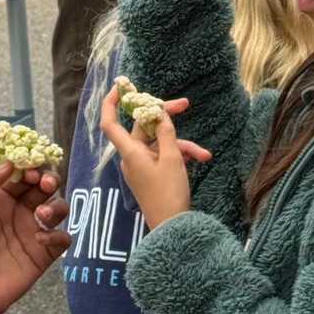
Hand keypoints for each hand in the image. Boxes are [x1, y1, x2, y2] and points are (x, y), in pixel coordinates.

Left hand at [0, 161, 69, 313]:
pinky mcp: (46, 252)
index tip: (30, 171)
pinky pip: (63, 237)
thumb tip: (8, 163)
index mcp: (1, 199)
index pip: (23, 175)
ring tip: (41, 215)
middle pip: (45, 187)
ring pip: (59, 208)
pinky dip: (57, 235)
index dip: (30, 168)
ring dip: (56, 206)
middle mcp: (21, 211)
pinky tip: (40, 241)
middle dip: (49, 180)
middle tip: (45, 184)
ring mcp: (35, 231)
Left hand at [100, 86, 210, 229]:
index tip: (121, 86)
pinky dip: (179, 156)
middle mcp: (131, 157)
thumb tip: (159, 112)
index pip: (110, 122)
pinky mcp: (150, 175)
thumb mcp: (172, 159)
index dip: (111, 102)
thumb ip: (166, 132)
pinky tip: (199, 159)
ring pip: (158, 144)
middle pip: (142, 128)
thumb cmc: (169, 193)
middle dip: (165, 118)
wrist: (172, 228)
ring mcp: (140, 167)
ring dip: (181, 145)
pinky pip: (162, 157)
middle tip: (185, 104)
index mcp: (129, 152)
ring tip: (203, 153)